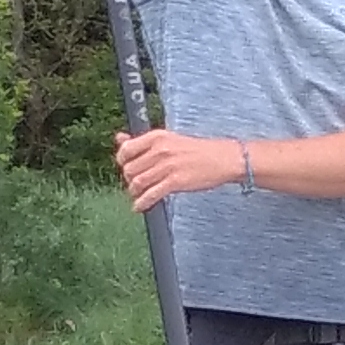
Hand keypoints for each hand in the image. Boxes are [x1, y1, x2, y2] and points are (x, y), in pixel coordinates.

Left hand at [118, 129, 241, 211]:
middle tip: (136, 184)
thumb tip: (119, 139)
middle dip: (129, 179)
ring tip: (139, 196)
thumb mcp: (169, 139)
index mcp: (157, 137)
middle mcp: (159, 150)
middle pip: (130, 169)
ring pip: (137, 183)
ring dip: (135, 192)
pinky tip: (139, 207)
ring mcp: (167, 166)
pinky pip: (151, 194)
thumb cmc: (198, 150)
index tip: (127, 167)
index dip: (122, 162)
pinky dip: (142, 203)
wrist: (224, 158)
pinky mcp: (175, 181)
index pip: (126, 150)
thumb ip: (142, 141)